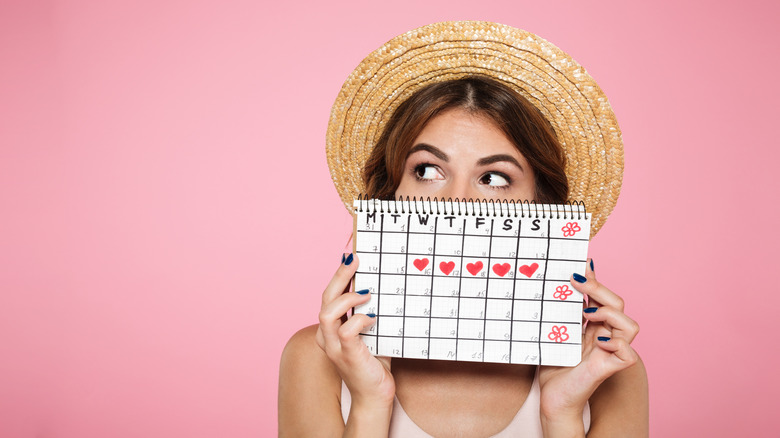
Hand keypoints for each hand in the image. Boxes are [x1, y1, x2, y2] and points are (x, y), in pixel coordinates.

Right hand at [315, 253, 395, 407]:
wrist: (375, 397)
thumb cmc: (375, 364)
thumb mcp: (374, 334)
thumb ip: (372, 315)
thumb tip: (384, 288)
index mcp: (330, 329)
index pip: (329, 296)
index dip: (337, 275)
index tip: (350, 256)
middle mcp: (327, 336)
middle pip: (324, 299)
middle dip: (338, 276)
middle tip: (354, 259)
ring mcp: (334, 347)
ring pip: (327, 313)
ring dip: (346, 298)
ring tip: (366, 292)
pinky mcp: (347, 355)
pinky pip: (346, 331)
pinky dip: (359, 320)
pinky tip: (373, 318)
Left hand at [538, 258, 639, 426]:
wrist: (552, 398)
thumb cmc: (553, 366)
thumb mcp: (554, 331)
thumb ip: (561, 311)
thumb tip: (560, 282)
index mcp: (594, 326)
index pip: (602, 296)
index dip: (594, 280)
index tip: (580, 263)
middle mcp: (605, 336)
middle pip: (617, 304)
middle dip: (598, 288)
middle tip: (574, 280)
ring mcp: (609, 352)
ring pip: (630, 325)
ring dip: (610, 313)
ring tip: (587, 313)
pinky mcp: (609, 369)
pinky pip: (628, 354)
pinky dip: (617, 344)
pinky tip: (599, 341)